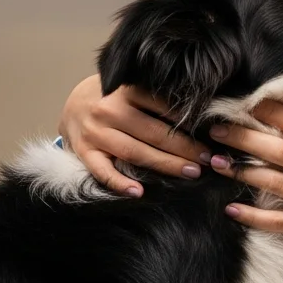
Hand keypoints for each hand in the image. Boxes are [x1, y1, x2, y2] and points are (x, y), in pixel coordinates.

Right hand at [57, 74, 213, 196]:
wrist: (71, 105)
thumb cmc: (112, 99)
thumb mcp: (132, 90)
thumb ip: (156, 100)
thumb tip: (199, 115)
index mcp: (125, 90)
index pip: (161, 106)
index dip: (188, 122)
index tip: (210, 134)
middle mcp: (109, 110)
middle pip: (153, 132)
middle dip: (184, 147)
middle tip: (208, 159)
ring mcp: (95, 132)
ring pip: (134, 152)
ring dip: (165, 164)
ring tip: (190, 172)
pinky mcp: (83, 152)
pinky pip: (102, 171)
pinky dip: (119, 183)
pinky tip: (139, 192)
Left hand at [211, 101, 282, 282]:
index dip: (274, 110)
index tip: (250, 101)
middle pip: (279, 149)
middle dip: (244, 137)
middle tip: (218, 128)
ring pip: (273, 181)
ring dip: (241, 171)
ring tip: (217, 161)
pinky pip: (278, 221)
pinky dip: (254, 216)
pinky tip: (233, 210)